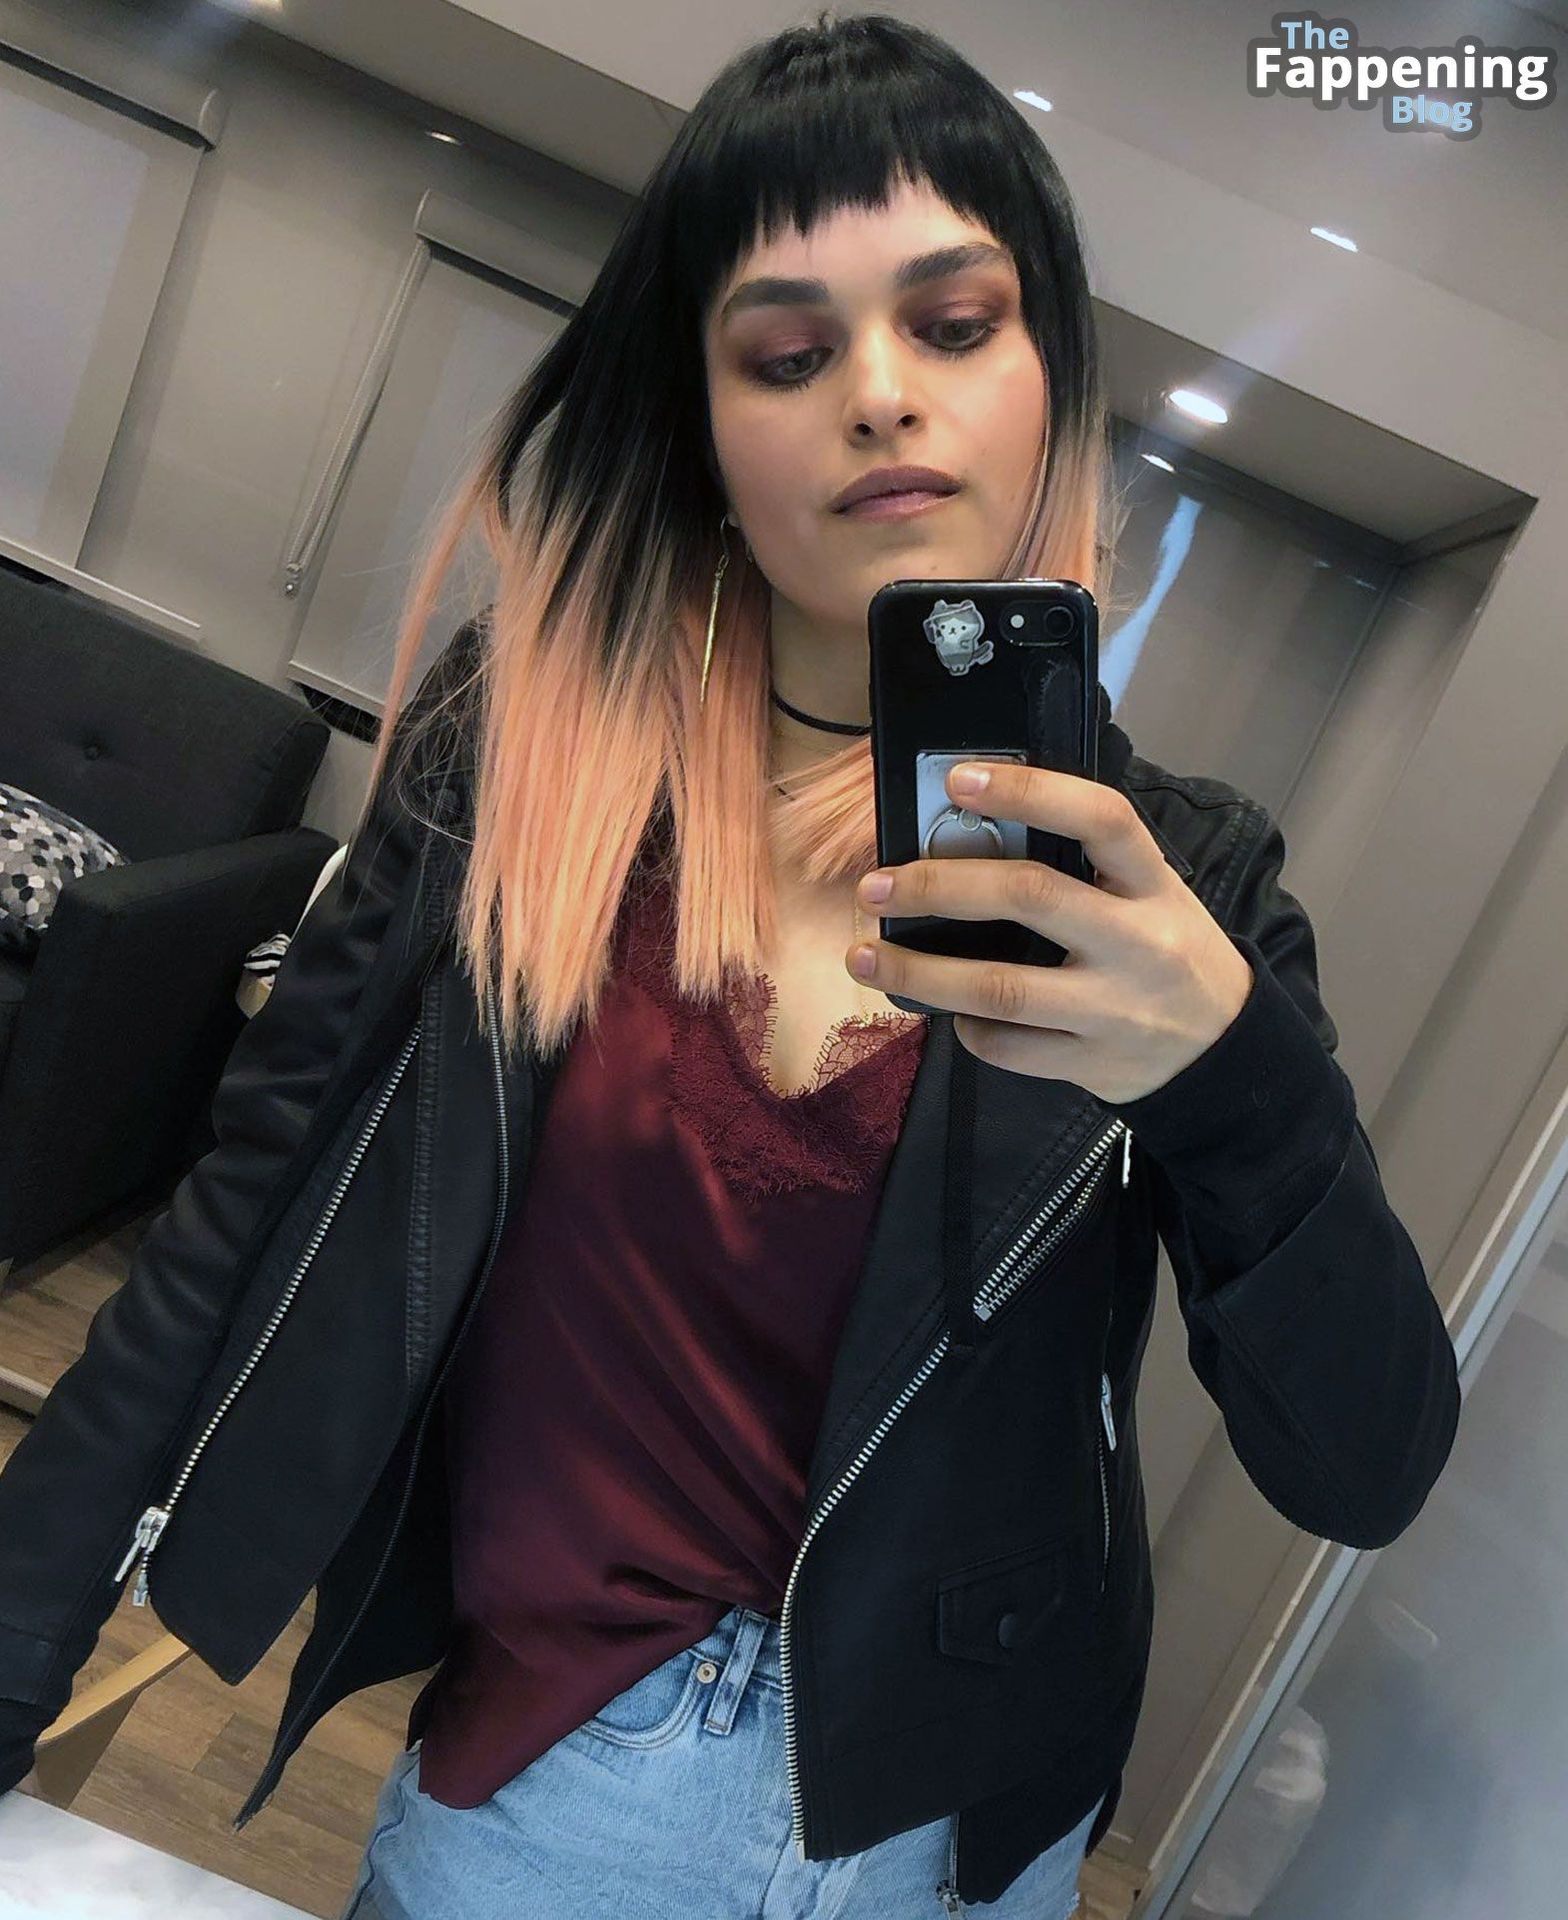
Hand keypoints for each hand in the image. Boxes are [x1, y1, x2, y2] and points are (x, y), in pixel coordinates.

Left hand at [846, 759, 1254, 1101]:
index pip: (1100, 818)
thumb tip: (969, 833)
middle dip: (939, 886)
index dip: (1030, 791)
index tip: (959, 779)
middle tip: (877, 884)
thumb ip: (1084, 868)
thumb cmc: (1167, 952)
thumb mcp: (1151, 897)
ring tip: (865, 956)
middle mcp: (1137, 941)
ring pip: (1000, 988)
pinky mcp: (1092, 1064)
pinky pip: (1009, 1047)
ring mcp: (1115, 1008)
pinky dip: (967, 1029)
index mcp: (1153, 884)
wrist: (1227, 1051)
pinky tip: (949, 1014)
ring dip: (919, 971)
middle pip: (1029, 897)